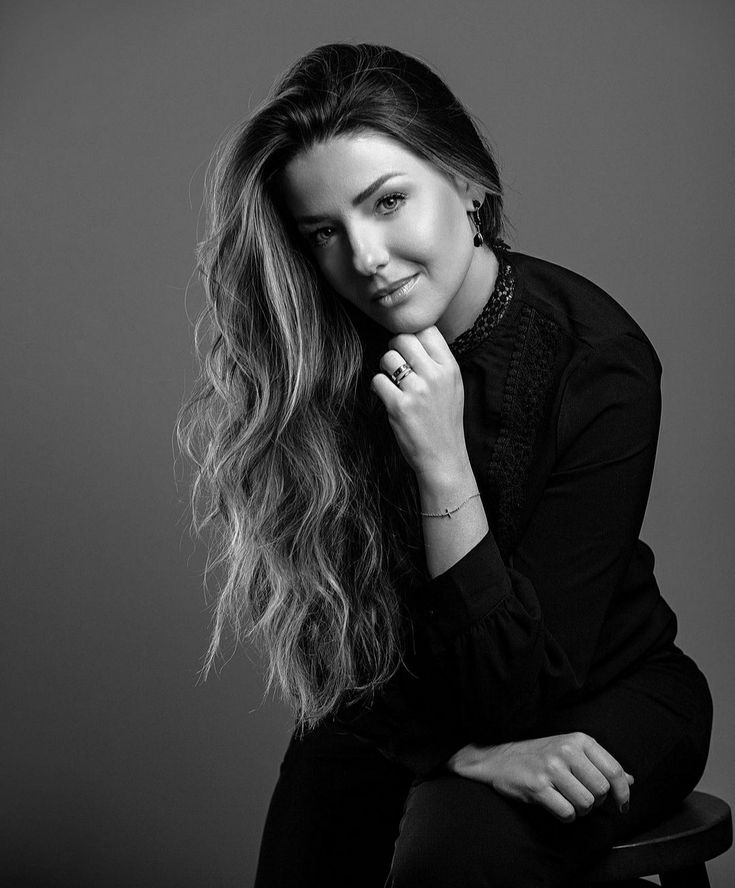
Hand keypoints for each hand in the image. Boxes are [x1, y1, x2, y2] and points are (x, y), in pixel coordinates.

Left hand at [370, 326, 468, 477]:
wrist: (444, 457)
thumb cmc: (445, 421)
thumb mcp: (453, 386)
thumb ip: (437, 362)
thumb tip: (414, 336)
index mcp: (450, 367)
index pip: (427, 330)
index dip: (413, 335)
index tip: (409, 349)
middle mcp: (435, 375)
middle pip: (403, 338)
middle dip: (394, 348)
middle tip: (395, 363)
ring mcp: (417, 390)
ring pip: (388, 357)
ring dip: (384, 367)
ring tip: (391, 381)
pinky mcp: (399, 406)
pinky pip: (378, 380)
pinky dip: (377, 387)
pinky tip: (386, 396)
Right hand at [446, 733, 634, 822]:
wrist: (498, 759)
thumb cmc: (539, 755)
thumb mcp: (571, 751)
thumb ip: (601, 764)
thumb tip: (631, 780)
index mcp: (578, 740)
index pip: (614, 770)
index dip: (623, 793)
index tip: (622, 805)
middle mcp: (566, 750)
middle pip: (602, 791)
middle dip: (595, 801)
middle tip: (581, 797)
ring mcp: (551, 768)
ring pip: (586, 805)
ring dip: (579, 810)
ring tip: (566, 800)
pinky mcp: (538, 786)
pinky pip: (567, 813)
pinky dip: (565, 816)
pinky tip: (555, 805)